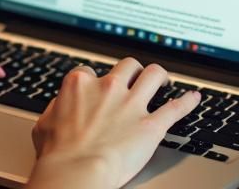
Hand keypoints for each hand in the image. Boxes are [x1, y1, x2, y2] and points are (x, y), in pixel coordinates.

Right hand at [27, 58, 199, 188]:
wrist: (76, 173)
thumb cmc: (58, 154)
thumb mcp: (44, 123)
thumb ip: (56, 108)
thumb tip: (59, 106)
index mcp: (80, 84)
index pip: (90, 70)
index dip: (95, 80)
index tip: (99, 88)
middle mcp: (109, 87)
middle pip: (127, 65)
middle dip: (132, 71)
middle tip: (136, 78)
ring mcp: (132, 104)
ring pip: (154, 74)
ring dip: (160, 76)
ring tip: (163, 80)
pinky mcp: (151, 125)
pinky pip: (176, 108)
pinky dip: (188, 102)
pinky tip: (194, 98)